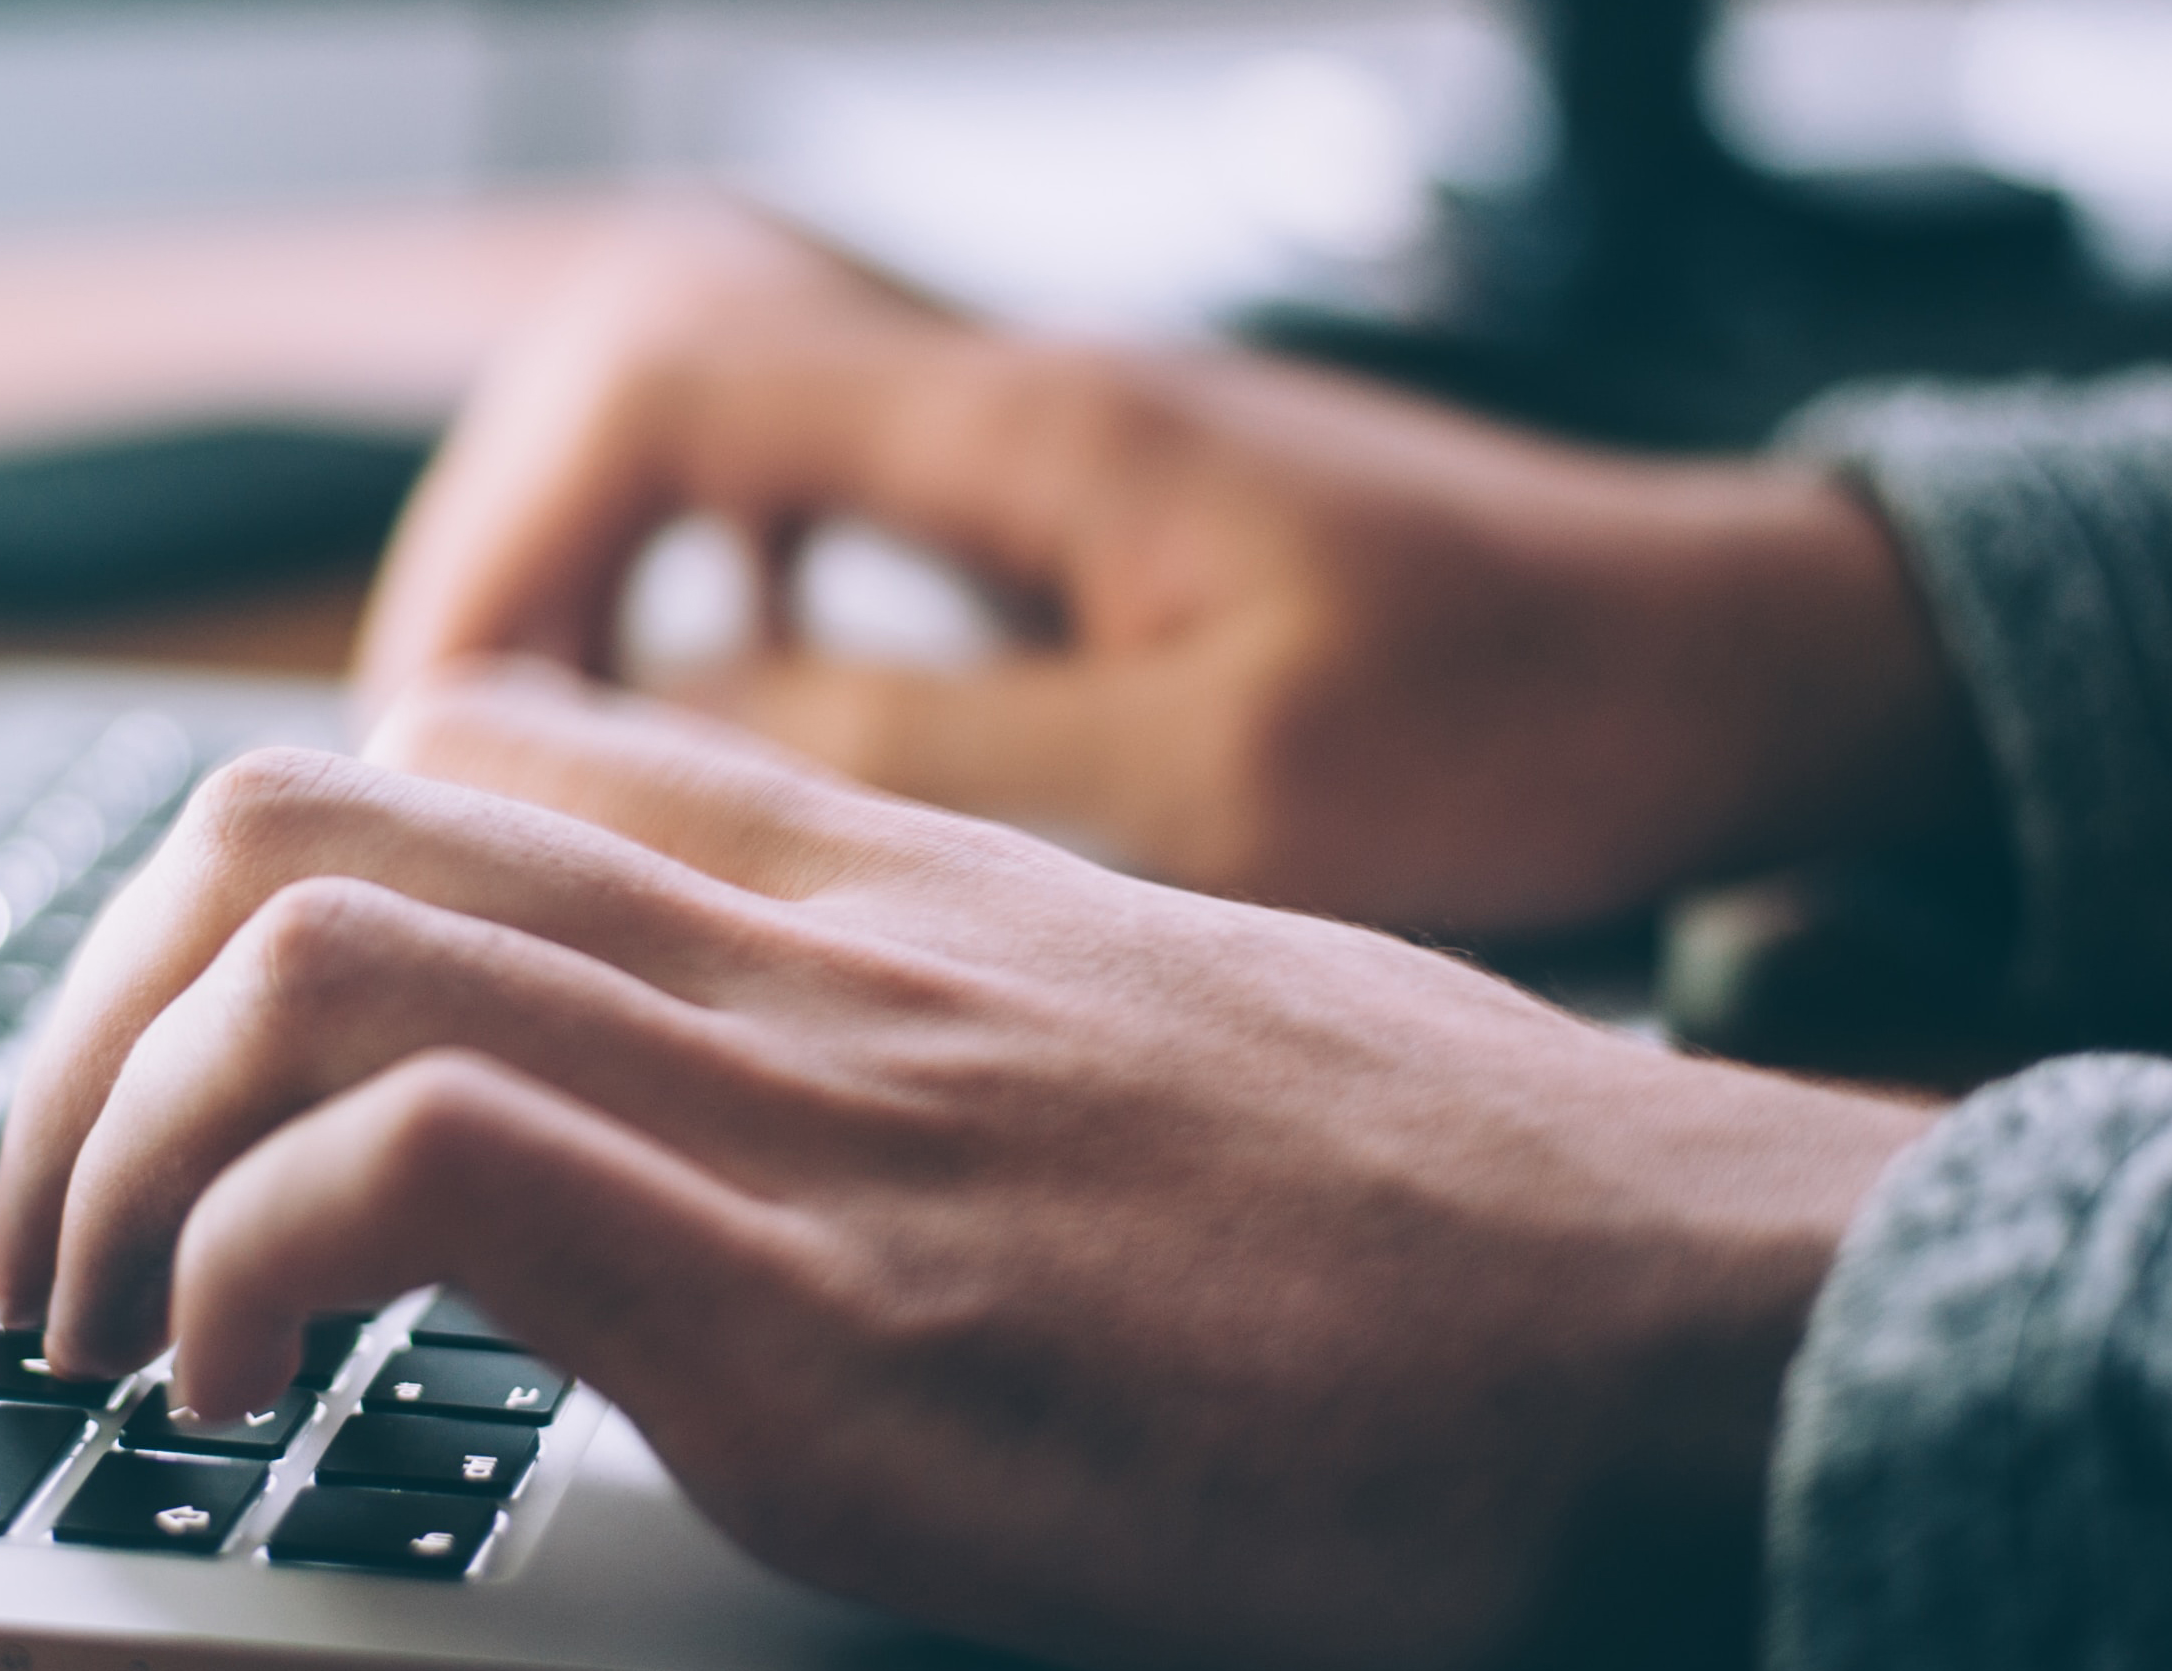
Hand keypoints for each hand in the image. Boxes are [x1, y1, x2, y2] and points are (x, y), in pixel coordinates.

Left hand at [0, 669, 1932, 1670]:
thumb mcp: (1169, 1044)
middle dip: (86, 1025)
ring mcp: (810, 1118)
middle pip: (302, 818)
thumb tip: (803, 1109)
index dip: (242, 896)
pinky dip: (244, 1267)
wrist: (1710, 1338)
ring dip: (106, 1148)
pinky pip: (416, 1171)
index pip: (466, 749)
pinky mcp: (830, 1323)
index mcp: (883, 890)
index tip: (185, 1077)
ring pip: (304, 952)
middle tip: (51, 1228)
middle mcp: (810, 956)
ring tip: (95, 1328)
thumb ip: (950, 1024)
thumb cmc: (1469, 1238)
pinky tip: (240, 1395)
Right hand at [354, 208, 1979, 935]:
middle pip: (645, 391)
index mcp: (1026, 428)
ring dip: (607, 590)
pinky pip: (825, 518)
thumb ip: (927, 756)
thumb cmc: (1525, 719)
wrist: (1728, 663)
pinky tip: (732, 741)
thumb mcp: (1219, 786)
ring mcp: (1039, 450)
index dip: (507, 543)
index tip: (443, 729)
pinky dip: (727, 611)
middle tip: (451, 771)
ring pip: (723, 452)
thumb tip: (657, 747)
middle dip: (513, 565)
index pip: (659, 383)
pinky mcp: (1075, 520)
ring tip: (546, 773)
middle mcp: (1008, 400)